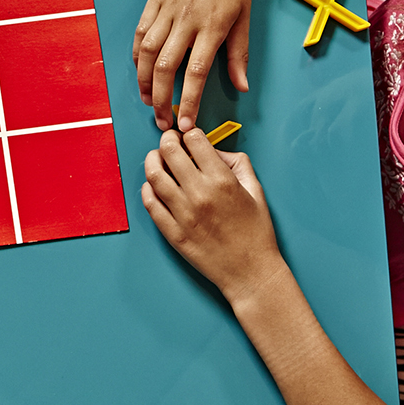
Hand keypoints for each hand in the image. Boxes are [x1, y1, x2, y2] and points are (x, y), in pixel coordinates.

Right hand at [133, 0, 252, 129]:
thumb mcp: (245, 17)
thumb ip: (239, 54)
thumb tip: (241, 86)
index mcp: (212, 25)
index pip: (196, 72)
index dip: (190, 101)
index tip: (186, 124)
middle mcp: (186, 19)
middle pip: (165, 67)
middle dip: (161, 99)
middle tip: (162, 122)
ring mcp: (167, 9)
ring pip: (146, 52)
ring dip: (144, 81)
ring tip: (147, 100)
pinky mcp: (155, 0)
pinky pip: (140, 33)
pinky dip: (136, 56)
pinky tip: (140, 70)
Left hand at [140, 129, 287, 310]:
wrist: (250, 271)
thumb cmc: (256, 232)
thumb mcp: (255, 190)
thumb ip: (237, 163)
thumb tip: (213, 150)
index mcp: (222, 180)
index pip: (194, 140)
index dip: (190, 133)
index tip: (189, 136)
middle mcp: (200, 194)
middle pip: (169, 151)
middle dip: (167, 139)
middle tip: (169, 141)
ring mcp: (183, 214)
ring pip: (154, 175)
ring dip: (152, 161)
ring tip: (156, 159)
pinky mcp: (172, 232)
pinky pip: (150, 204)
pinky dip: (147, 189)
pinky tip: (152, 186)